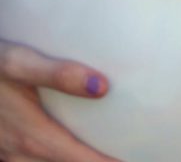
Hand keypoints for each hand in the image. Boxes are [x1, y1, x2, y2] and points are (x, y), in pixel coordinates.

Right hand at [0, 40, 119, 161]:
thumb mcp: (17, 62)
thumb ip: (58, 73)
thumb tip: (101, 86)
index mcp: (30, 134)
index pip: (78, 159)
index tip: (133, 160)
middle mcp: (15, 151)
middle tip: (119, 156)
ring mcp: (3, 152)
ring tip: (94, 154)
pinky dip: (43, 161)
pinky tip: (54, 152)